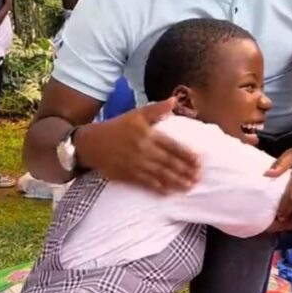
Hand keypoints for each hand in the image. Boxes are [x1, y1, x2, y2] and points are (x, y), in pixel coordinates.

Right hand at [76, 99, 199, 193]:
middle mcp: (143, 150)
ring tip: (188, 186)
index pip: (172, 146)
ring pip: (159, 174)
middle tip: (198, 178)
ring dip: (175, 181)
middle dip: (184, 171)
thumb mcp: (136, 114)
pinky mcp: (126, 175)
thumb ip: (157, 109)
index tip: (199, 162)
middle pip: (168, 162)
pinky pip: (145, 183)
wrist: (92, 143)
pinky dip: (157, 188)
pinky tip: (168, 192)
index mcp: (148, 134)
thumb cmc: (117, 127)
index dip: (186, 154)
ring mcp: (135, 164)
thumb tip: (174, 100)